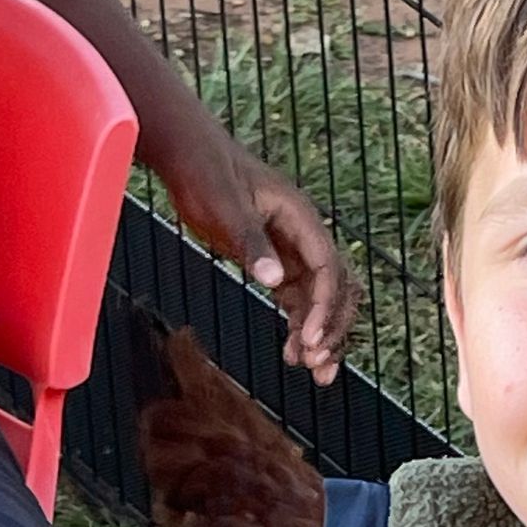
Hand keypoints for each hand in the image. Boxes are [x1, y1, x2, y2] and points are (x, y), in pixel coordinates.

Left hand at [158, 126, 360, 384]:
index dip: (325, 307)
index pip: (328, 269)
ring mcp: (293, 250)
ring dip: (322, 334)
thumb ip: (251, 244)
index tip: (310, 340)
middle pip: (338, 288)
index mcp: (301, 218)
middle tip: (315, 366)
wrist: (188, 155)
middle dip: (332, 327)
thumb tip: (274, 282)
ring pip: (322, 299)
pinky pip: (301, 300)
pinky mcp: (278, 262)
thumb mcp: (225, 208)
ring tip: (310, 370)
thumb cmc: (205, 174)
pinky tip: (293, 354)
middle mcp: (304, 236)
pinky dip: (301, 327)